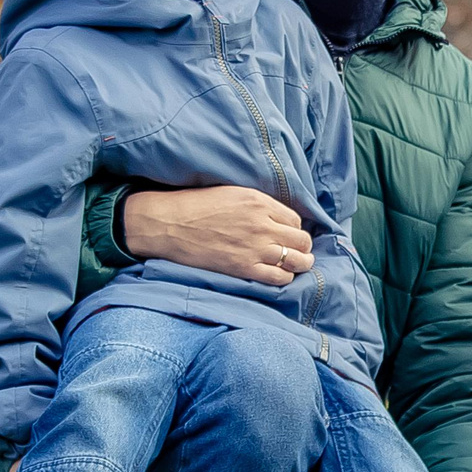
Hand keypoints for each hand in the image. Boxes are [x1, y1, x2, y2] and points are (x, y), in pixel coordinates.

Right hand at [121, 186, 313, 285]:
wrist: (168, 224)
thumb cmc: (196, 205)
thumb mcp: (233, 193)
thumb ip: (258, 204)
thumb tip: (276, 216)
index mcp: (260, 203)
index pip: (295, 220)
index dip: (294, 229)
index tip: (288, 234)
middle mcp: (262, 225)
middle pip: (301, 240)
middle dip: (302, 246)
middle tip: (298, 250)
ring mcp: (255, 248)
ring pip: (296, 260)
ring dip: (300, 263)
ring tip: (298, 264)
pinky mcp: (244, 268)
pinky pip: (279, 278)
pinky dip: (284, 277)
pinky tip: (279, 275)